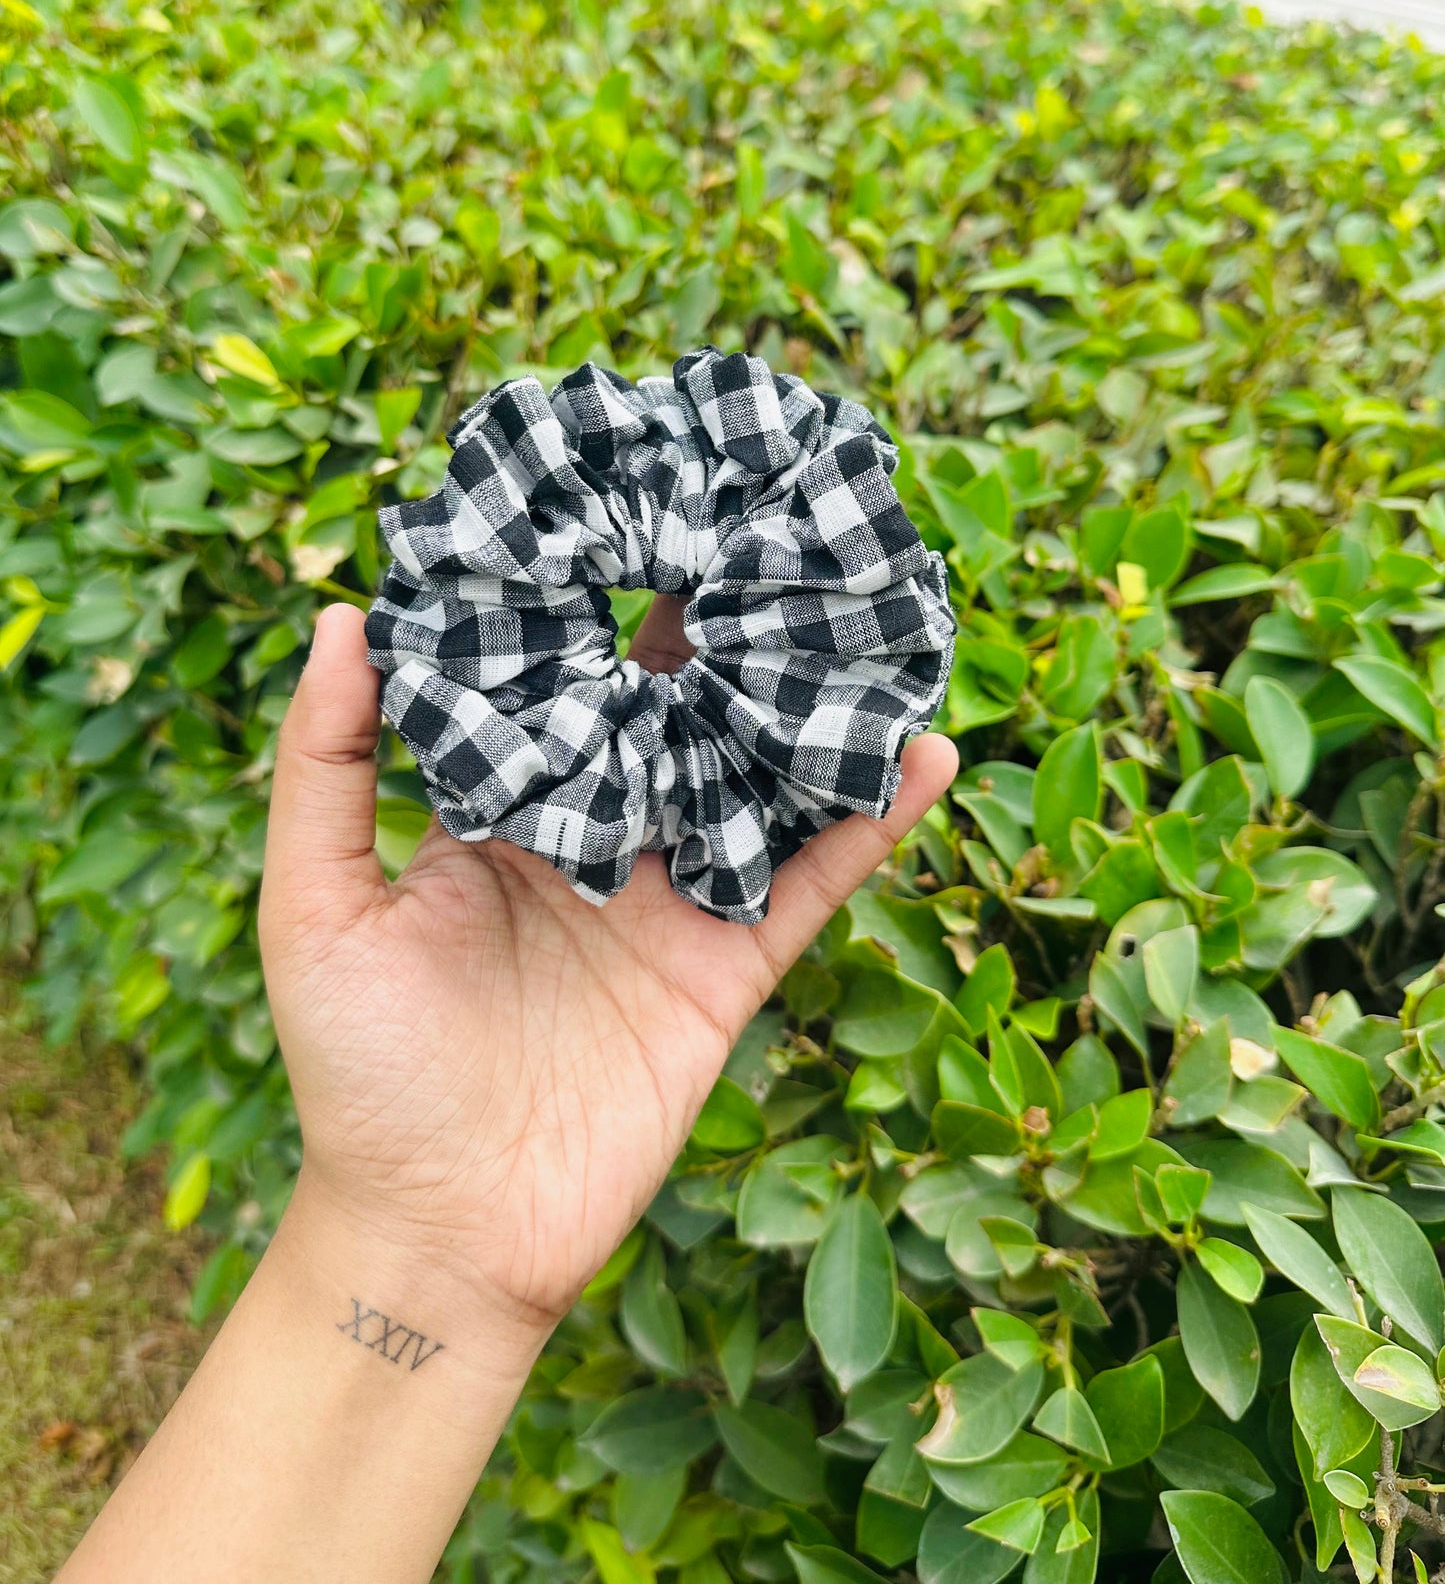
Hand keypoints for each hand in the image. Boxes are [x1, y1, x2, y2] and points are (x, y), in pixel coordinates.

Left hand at [259, 601, 956, 1339]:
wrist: (438, 1232)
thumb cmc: (358, 1070)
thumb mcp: (314, 906)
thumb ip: (326, 766)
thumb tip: (341, 616)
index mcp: (503, 811)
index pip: (559, 681)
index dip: (590, 602)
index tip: (625, 505)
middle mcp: (595, 840)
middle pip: (672, 715)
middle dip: (717, 632)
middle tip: (768, 530)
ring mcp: (668, 902)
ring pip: (753, 782)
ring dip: (806, 709)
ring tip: (865, 615)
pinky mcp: (726, 971)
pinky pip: (808, 883)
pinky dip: (868, 824)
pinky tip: (922, 754)